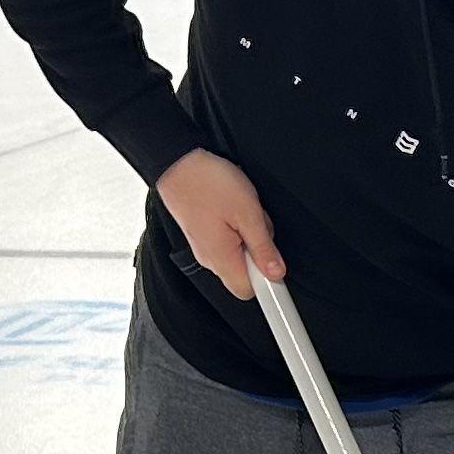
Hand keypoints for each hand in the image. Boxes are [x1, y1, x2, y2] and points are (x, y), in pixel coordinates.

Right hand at [156, 147, 283, 301]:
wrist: (175, 160)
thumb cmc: (208, 183)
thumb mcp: (248, 214)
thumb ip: (263, 248)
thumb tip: (276, 272)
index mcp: (221, 259)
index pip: (250, 292)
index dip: (268, 285)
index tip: (278, 273)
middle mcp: (209, 258)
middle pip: (247, 271)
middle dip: (259, 251)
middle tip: (256, 225)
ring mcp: (204, 246)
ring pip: (239, 253)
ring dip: (248, 235)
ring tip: (240, 211)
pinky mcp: (202, 233)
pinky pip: (228, 239)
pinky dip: (236, 226)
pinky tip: (232, 208)